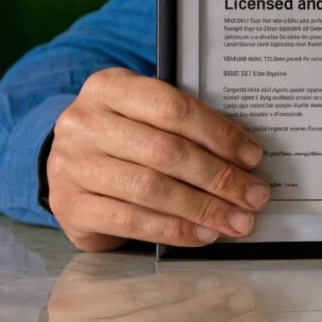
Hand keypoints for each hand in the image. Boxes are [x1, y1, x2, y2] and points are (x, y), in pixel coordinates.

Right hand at [47, 67, 271, 250]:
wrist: (67, 172)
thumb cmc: (121, 142)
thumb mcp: (142, 118)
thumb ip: (182, 127)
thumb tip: (246, 159)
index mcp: (108, 87)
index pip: (171, 107)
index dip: (217, 133)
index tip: (252, 156)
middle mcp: (83, 122)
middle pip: (165, 151)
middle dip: (219, 177)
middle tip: (254, 196)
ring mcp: (72, 165)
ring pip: (151, 189)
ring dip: (203, 208)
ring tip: (238, 220)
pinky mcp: (71, 206)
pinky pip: (132, 221)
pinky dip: (175, 230)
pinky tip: (204, 234)